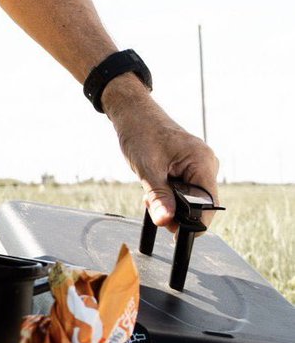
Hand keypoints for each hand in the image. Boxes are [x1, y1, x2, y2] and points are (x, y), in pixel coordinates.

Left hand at [103, 75, 219, 232]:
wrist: (132, 111)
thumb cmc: (140, 131)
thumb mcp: (147, 168)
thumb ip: (159, 197)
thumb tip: (166, 222)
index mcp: (202, 162)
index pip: (209, 205)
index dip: (193, 222)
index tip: (173, 231)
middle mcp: (206, 164)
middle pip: (200, 204)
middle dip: (177, 212)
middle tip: (153, 207)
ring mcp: (199, 165)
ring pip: (190, 199)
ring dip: (170, 202)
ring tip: (150, 193)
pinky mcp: (190, 166)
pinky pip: (185, 189)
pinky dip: (169, 193)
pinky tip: (155, 187)